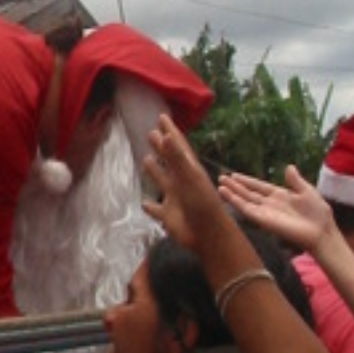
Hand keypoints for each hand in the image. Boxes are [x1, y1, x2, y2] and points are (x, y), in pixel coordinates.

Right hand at [140, 113, 226, 250]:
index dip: (170, 131)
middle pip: (169, 160)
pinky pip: (157, 210)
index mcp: (189, 170)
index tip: (162, 117)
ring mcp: (175, 199)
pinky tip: (144, 203)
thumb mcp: (189, 177)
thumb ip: (176, 157)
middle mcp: (181, 182)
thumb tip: (164, 134)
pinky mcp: (168, 216)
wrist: (209, 235)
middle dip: (161, 147)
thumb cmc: (202, 204)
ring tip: (146, 160)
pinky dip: (150, 207)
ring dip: (155, 172)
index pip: (177, 145)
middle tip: (151, 134)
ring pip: (162, 182)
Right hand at [219, 165, 333, 255]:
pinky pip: (247, 210)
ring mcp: (266, 212)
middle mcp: (270, 203)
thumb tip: (289, 166)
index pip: (259, 186)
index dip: (247, 180)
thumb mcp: (307, 191)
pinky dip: (236, 202)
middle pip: (248, 193)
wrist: (321, 231)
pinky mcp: (263, 220)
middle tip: (221, 177)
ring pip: (245, 201)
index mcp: (280, 195)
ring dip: (232, 194)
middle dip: (235, 186)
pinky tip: (228, 195)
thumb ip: (296, 181)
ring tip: (220, 186)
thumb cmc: (318, 213)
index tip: (234, 175)